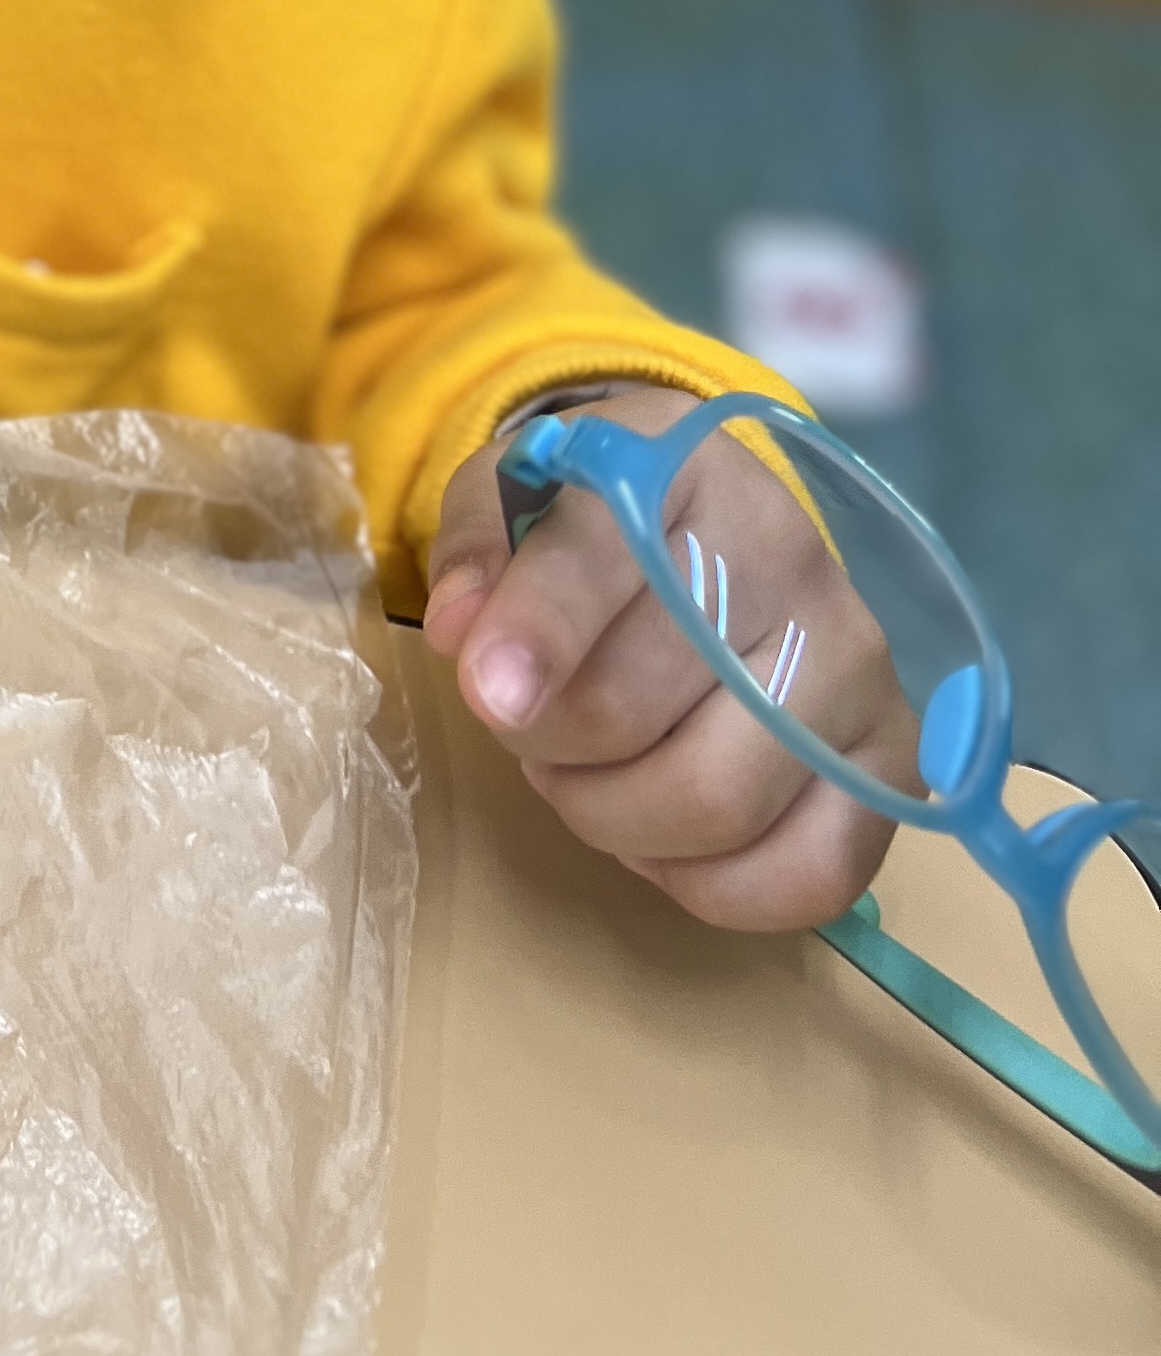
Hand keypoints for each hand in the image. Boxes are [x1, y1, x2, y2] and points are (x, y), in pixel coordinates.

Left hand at [422, 383, 919, 930]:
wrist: (717, 532)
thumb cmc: (599, 515)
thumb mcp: (520, 490)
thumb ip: (481, 547)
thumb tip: (465, 633)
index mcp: (685, 469)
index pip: (605, 552)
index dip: (540, 630)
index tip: (486, 693)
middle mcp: (793, 560)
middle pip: (636, 707)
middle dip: (549, 743)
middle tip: (529, 730)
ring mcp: (855, 666)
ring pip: (715, 803)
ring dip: (613, 818)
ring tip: (586, 776)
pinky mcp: (889, 763)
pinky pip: (809, 875)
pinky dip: (711, 886)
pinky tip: (664, 836)